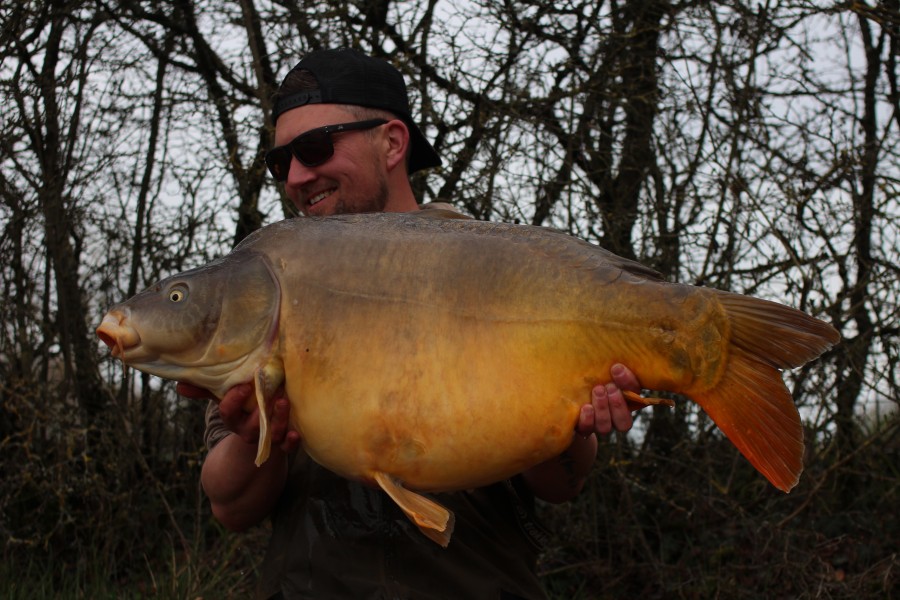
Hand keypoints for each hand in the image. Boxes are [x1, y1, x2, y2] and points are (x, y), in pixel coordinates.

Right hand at [176, 381, 300, 453]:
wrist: (259, 435)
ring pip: (272, 434)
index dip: (234, 401)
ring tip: (284, 402)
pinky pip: (287, 447)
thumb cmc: (242, 408)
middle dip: (261, 411)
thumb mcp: (224, 399)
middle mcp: (248, 431)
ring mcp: (266, 438)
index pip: (228, 413)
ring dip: (279, 419)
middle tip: (273, 392)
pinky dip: (291, 442)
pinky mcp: (283, 443)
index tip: (244, 386)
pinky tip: (296, 433)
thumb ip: (205, 390)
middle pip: (252, 425)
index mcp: (233, 420)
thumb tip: (179, 384)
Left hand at [575, 363, 642, 436]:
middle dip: (618, 403)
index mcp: (625, 403)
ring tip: (597, 390)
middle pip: (623, 421)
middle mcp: (614, 419)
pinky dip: (587, 419)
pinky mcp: (582, 429)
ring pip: (605, 427)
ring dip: (603, 408)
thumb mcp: (601, 372)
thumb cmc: (590, 378)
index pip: (635, 397)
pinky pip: (586, 430)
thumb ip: (611, 369)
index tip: (617, 368)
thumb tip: (615, 359)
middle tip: (609, 386)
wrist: (567, 397)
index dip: (628, 384)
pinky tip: (586, 407)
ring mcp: (598, 426)